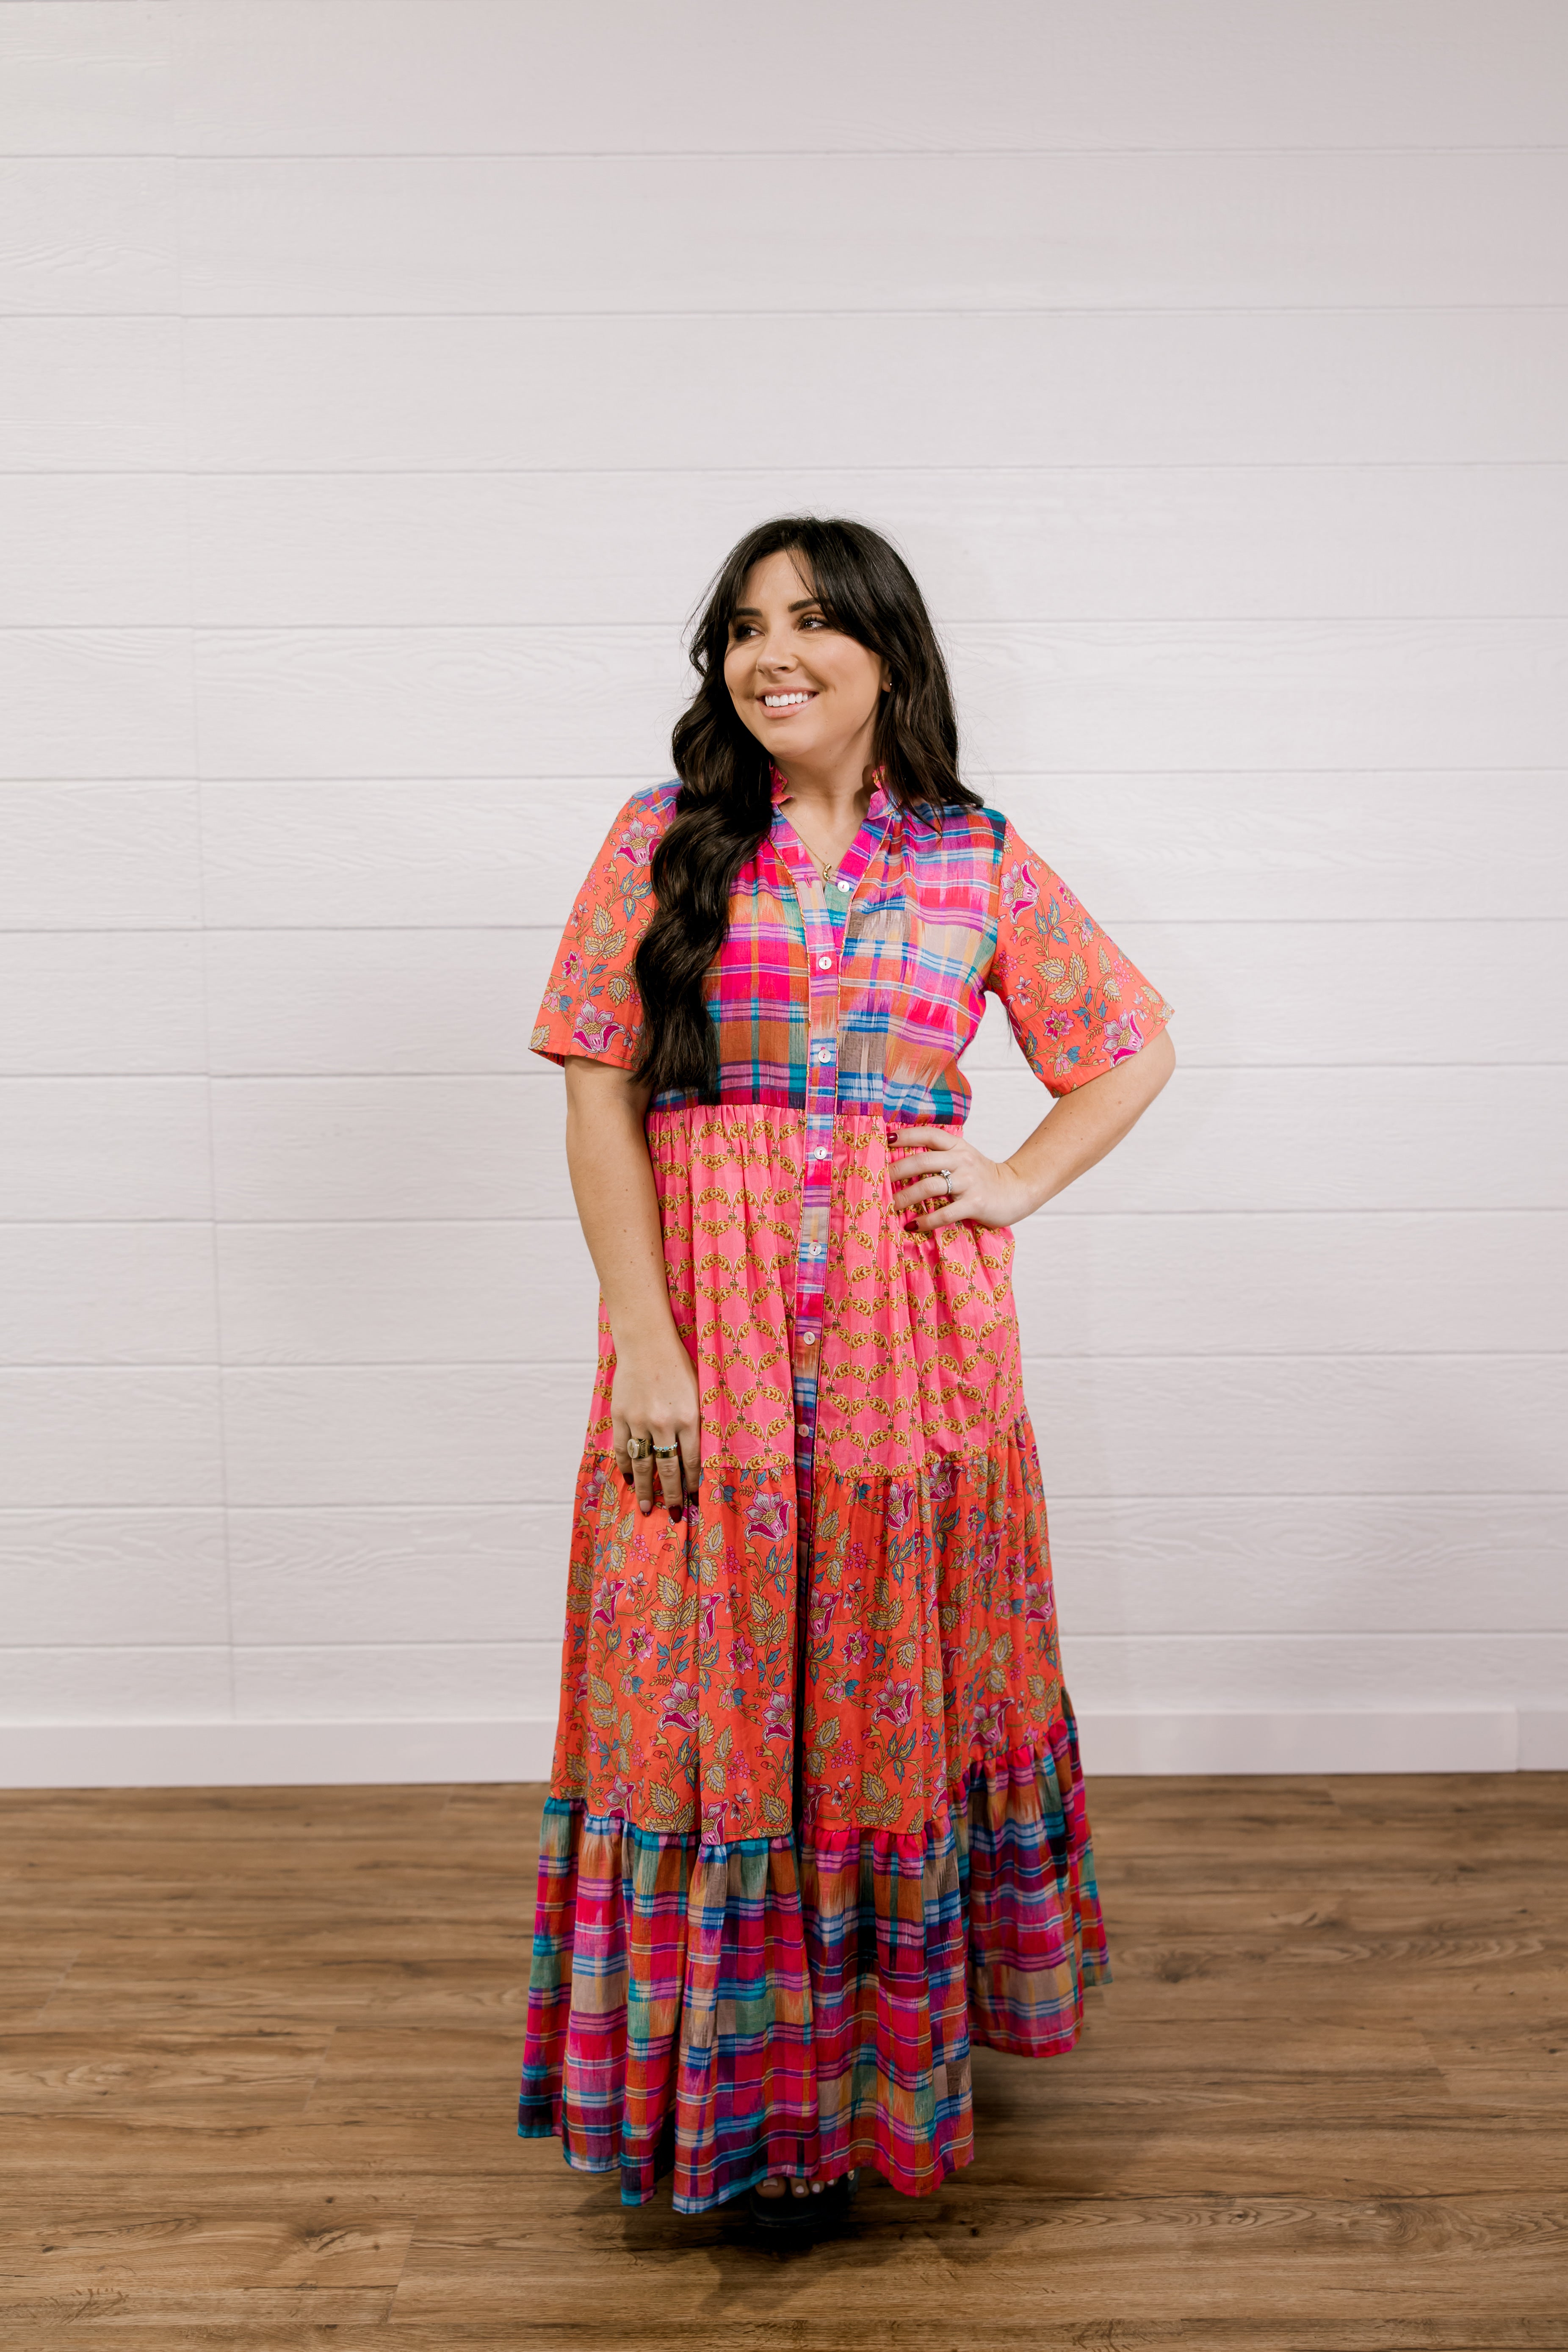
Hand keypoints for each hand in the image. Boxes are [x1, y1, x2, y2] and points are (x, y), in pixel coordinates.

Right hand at [610, 1335, 700, 1521]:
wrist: (647, 1342)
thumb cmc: (678, 1365)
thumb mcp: (698, 1393)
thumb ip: (697, 1424)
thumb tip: (696, 1458)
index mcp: (689, 1417)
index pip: (692, 1461)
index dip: (692, 1484)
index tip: (693, 1501)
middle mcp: (665, 1422)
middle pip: (668, 1468)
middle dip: (671, 1495)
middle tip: (672, 1516)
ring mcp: (640, 1419)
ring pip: (643, 1463)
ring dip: (645, 1488)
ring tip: (647, 1507)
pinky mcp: (621, 1414)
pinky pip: (623, 1447)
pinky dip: (625, 1466)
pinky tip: (629, 1479)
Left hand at [890, 1126, 1035, 1233]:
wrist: (1016, 1190)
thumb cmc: (982, 1177)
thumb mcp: (964, 1158)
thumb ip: (940, 1156)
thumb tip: (904, 1160)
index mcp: (957, 1146)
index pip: (928, 1134)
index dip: (906, 1135)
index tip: (885, 1140)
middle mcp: (962, 1160)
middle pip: (922, 1161)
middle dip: (896, 1171)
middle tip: (879, 1181)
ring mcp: (968, 1182)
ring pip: (929, 1186)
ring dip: (906, 1197)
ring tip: (891, 1206)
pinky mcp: (974, 1204)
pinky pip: (944, 1213)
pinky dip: (925, 1221)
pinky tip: (912, 1225)